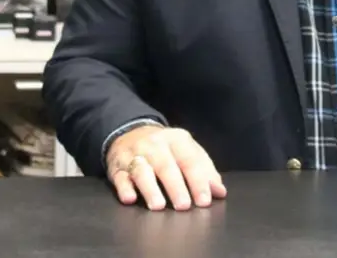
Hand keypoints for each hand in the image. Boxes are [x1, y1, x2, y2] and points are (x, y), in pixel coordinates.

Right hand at [106, 125, 226, 210]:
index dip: (198, 181)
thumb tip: (220, 192)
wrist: (129, 131)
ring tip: (158, 206)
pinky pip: (119, 176)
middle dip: (175, 186)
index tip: (204, 200)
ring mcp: (134, 155)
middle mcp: (154, 145)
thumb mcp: (187, 151)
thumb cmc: (165, 148)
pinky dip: (124, 187)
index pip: (189, 160)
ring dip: (150, 188)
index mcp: (176, 140)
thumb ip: (205, 170)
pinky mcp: (116, 166)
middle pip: (165, 165)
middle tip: (184, 206)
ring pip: (142, 170)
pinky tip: (130, 198)